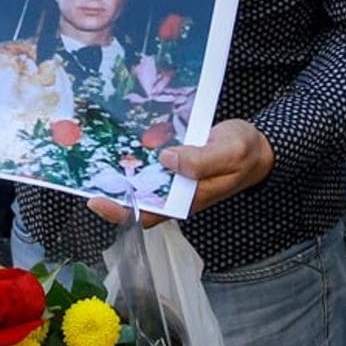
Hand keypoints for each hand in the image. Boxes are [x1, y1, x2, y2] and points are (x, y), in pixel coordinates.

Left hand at [87, 118, 274, 227]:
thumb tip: (167, 160)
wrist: (260, 146)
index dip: (119, 209)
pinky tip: (121, 133)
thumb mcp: (230, 153)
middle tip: (84, 166)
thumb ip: (202, 161)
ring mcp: (172, 176)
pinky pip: (148, 159)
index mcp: (186, 199)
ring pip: (138, 177)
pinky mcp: (173, 160)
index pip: (146, 212)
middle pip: (134, 196)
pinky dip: (134, 150)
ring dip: (118, 166)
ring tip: (95, 147)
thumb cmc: (246, 152)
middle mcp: (174, 191)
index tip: (96, 198)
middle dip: (109, 185)